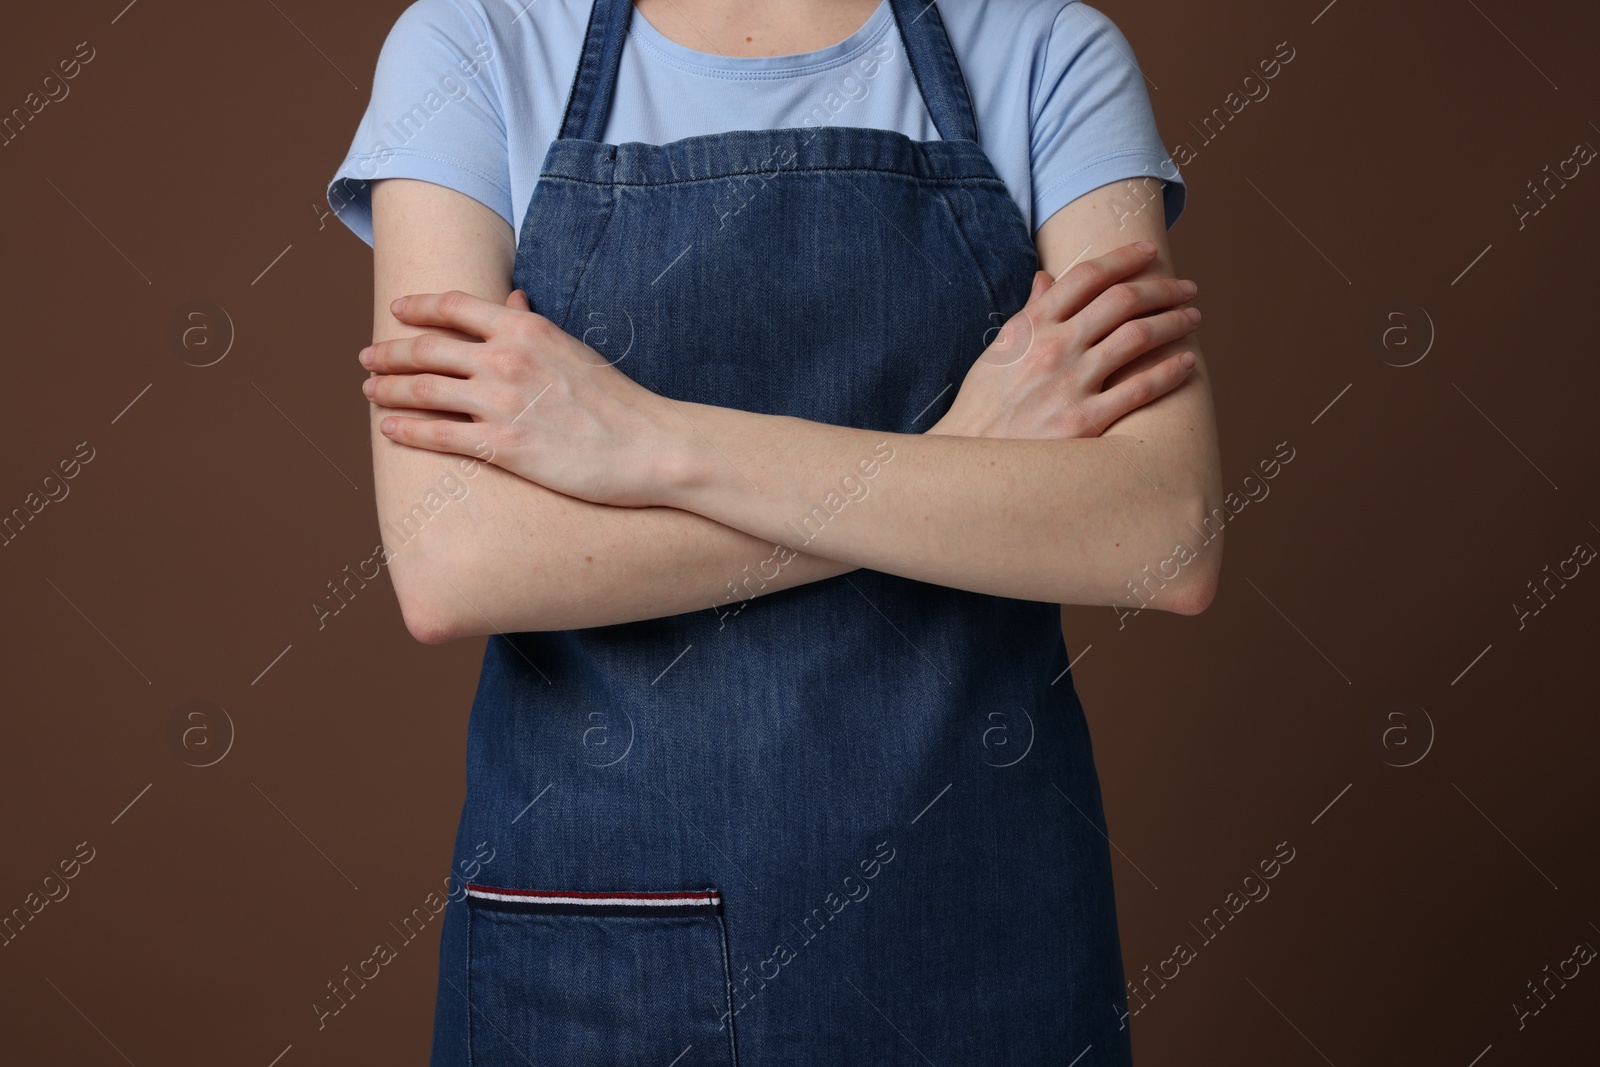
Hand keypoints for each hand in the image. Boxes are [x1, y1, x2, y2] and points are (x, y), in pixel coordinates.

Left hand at [360, 289, 681, 507]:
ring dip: (386, 389)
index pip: (453, 306)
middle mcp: (506, 359)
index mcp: (525, 328)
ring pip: (422, 390)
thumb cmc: (618, 400)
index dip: (416, 308)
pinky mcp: (502, 446)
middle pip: (426, 348)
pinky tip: (388, 429)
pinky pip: (438, 435)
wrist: (650, 446)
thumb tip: (512, 302)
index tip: (397, 311)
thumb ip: (534, 326)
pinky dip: (405, 430)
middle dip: (388, 351)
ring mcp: (501, 403)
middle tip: (367, 356)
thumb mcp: (574, 348)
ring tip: (369, 390)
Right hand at [929, 241, 1198, 438]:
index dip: (1124, 257)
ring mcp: (1070, 384)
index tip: (1150, 253)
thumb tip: (1047, 278)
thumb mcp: (998, 352)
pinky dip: (1170, 371)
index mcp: (1031, 326)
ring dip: (1173, 322)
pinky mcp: (1084, 422)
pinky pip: (1140, 388)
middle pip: (1121, 300)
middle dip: (1161, 288)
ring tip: (1192, 319)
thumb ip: (1030, 314)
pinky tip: (1187, 364)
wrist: (969, 463)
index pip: (1086, 275)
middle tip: (1186, 288)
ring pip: (1138, 337)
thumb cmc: (984, 407)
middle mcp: (1053, 347)